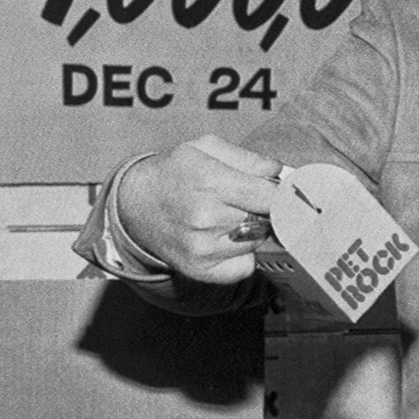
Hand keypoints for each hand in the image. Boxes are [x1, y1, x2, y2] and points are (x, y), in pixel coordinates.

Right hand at [117, 135, 282, 283]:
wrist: (136, 204)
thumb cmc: (176, 173)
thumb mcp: (206, 148)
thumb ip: (249, 158)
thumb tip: (280, 172)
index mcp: (210, 182)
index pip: (270, 196)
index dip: (282, 194)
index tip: (282, 192)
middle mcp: (206, 217)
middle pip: (267, 220)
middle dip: (266, 210)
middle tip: (250, 202)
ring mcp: (203, 247)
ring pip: (258, 242)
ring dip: (254, 232)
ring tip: (231, 218)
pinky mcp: (200, 270)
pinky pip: (245, 268)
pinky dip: (243, 256)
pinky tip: (225, 240)